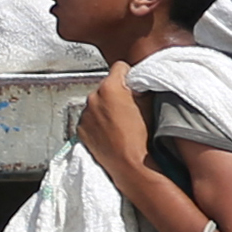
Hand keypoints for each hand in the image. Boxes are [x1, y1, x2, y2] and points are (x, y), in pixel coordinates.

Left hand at [74, 69, 152, 186]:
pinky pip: (90, 119)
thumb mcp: (150, 106)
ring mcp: (85, 114)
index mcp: (110, 87)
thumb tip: (139, 85)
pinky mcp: (81, 130)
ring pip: (97, 103)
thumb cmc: (142, 137)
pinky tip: (110, 132)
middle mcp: (93, 97)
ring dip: (105, 108)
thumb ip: (142, 89)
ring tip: (119, 123)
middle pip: (106, 86)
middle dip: (116, 93)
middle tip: (128, 107)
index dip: (129, 74)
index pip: (119, 67)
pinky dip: (98, 123)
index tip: (133, 83)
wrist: (130, 164)